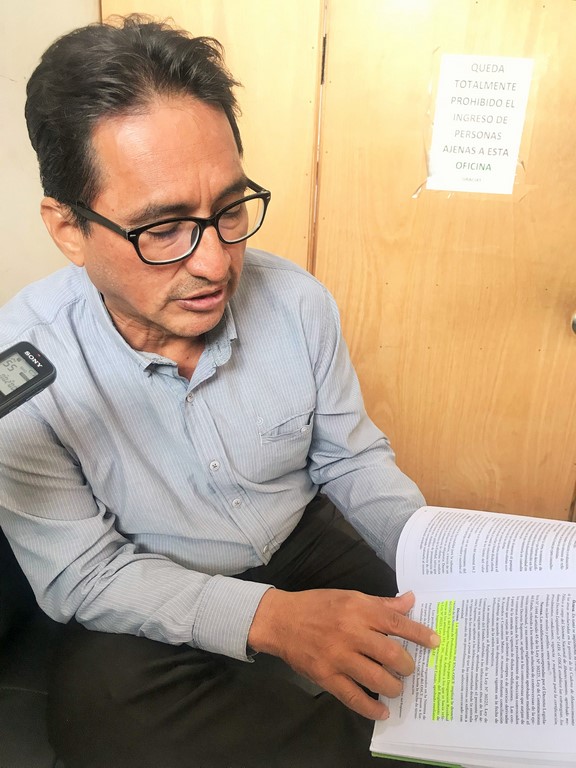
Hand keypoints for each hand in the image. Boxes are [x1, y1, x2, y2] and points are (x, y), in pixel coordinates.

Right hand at [248, 588, 438, 719]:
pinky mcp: (326, 676)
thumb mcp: (349, 596)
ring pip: (376, 678)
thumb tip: (409, 601)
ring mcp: (338, 657)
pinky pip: (353, 697)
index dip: (419, 633)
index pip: (396, 622)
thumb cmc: (317, 605)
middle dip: (406, 665)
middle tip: (409, 669)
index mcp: (358, 609)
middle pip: (390, 653)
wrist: (281, 620)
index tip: (435, 642)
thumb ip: (381, 603)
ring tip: (396, 687)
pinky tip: (382, 710)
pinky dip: (371, 707)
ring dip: (393, 686)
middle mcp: (351, 632)